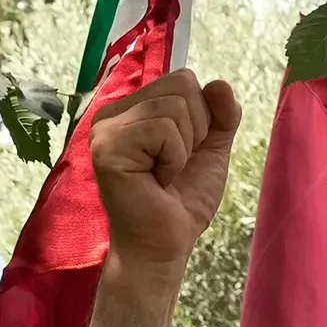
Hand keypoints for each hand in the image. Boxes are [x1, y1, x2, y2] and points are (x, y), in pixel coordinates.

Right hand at [89, 68, 242, 286]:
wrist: (164, 247)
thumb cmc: (182, 203)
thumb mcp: (211, 149)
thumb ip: (220, 114)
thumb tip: (219, 82)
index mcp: (132, 110)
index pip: (182, 79)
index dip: (201, 115)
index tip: (183, 153)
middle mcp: (112, 114)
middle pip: (181, 86)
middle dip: (195, 130)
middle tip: (173, 167)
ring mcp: (106, 130)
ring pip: (174, 107)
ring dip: (183, 149)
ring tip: (164, 175)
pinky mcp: (108, 148)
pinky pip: (162, 129)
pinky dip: (173, 159)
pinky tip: (157, 181)